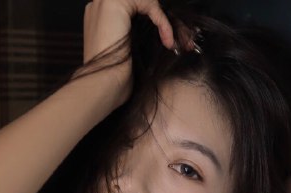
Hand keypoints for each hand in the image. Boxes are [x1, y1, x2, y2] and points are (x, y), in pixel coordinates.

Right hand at [80, 0, 195, 104]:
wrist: (102, 86)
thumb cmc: (116, 79)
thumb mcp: (133, 53)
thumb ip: (143, 38)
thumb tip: (169, 37)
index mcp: (105, 17)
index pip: (141, 11)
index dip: (162, 24)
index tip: (178, 43)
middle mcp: (102, 5)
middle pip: (147, 5)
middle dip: (172, 22)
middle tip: (187, 42)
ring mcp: (106, 1)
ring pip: (150, 2)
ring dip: (171, 22)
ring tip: (183, 43)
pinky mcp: (114, 2)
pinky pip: (150, 4)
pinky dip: (163, 23)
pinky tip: (168, 41)